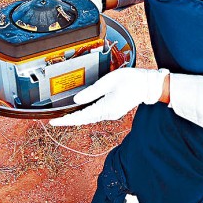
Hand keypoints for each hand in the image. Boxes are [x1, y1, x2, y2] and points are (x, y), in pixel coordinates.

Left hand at [50, 68, 168, 126]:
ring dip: (77, 117)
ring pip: (90, 117)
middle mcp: (108, 114)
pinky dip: (86, 114)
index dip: (66, 120)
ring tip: (64, 116)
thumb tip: (76, 100)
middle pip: (84, 119)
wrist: (148, 85)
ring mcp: (111, 113)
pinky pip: (96, 114)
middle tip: (55, 120)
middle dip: (69, 120)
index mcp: (106, 108)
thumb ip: (91, 92)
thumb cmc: (131, 80)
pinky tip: (81, 110)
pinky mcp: (113, 110)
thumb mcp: (108, 82)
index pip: (81, 117)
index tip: (54, 122)